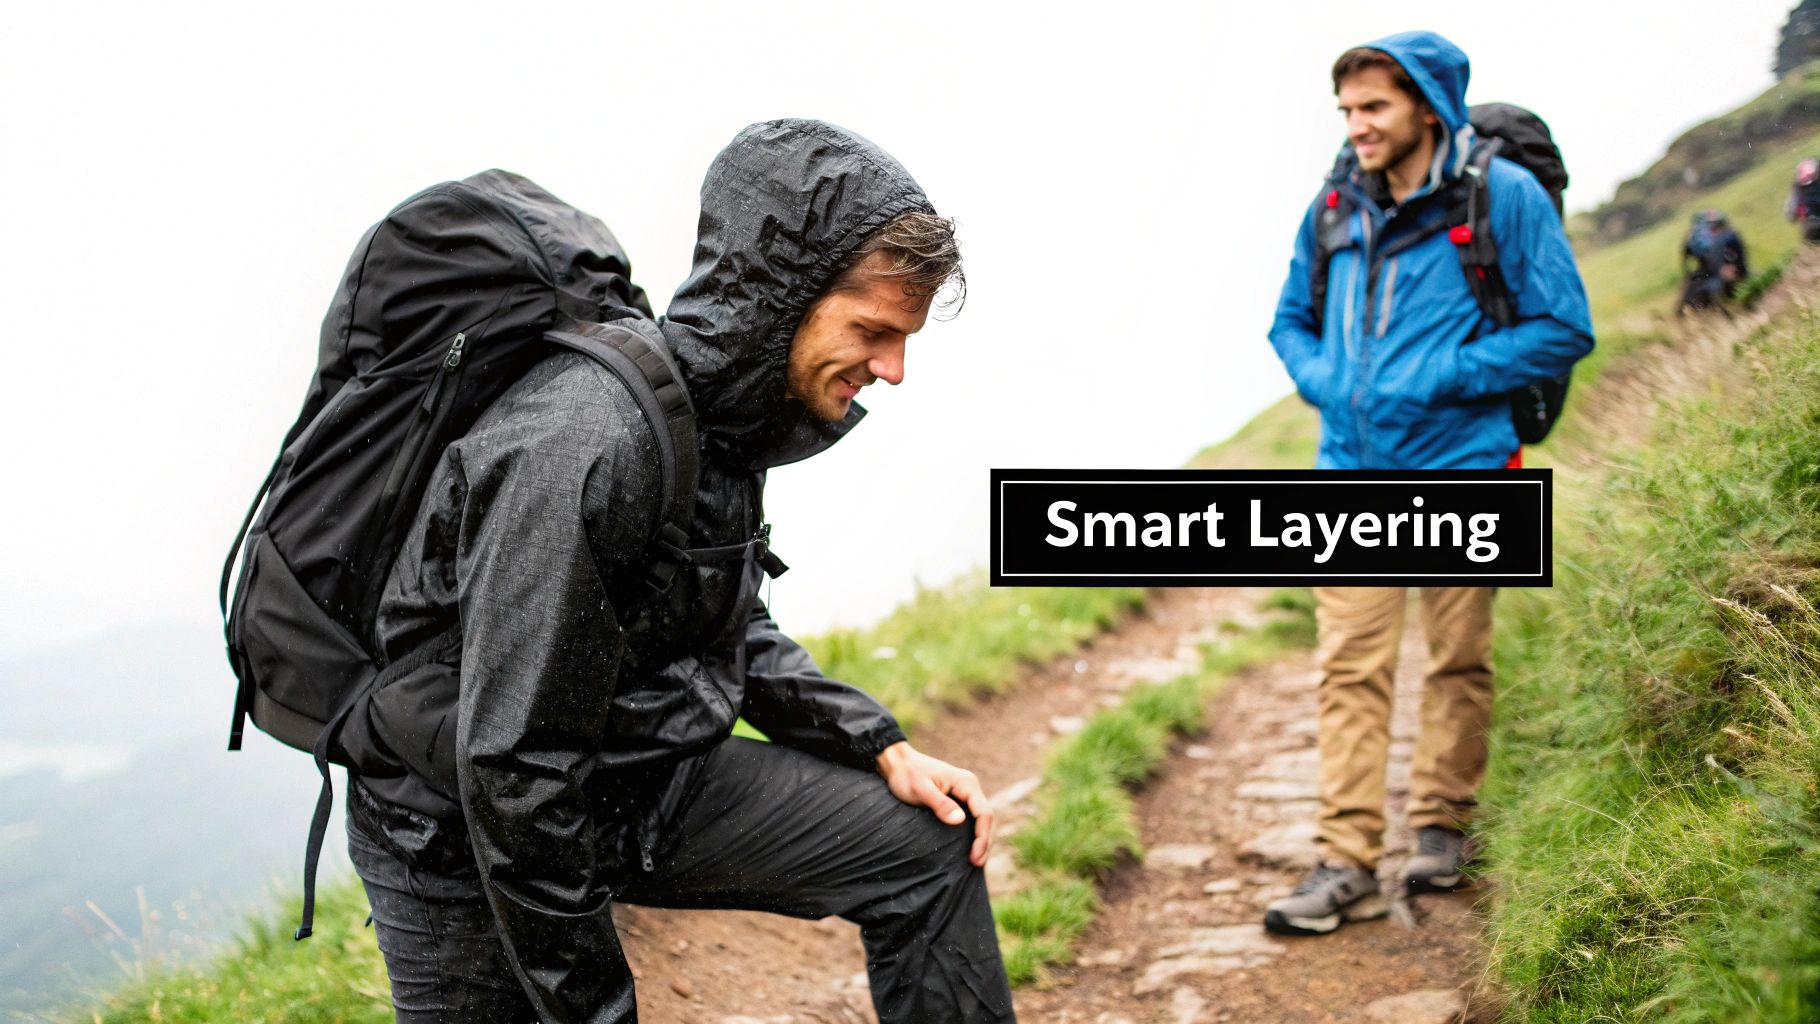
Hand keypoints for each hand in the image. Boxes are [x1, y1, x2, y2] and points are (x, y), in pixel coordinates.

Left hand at [875, 741, 993, 866]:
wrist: (897, 763)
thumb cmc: (907, 775)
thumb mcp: (920, 789)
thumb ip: (940, 804)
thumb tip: (960, 820)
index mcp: (967, 783)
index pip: (984, 813)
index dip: (983, 837)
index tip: (975, 857)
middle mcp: (970, 787)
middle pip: (986, 818)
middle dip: (984, 842)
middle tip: (977, 864)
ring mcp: (965, 793)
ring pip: (980, 819)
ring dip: (981, 839)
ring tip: (976, 861)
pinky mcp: (957, 799)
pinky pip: (971, 818)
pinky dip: (972, 833)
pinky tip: (968, 847)